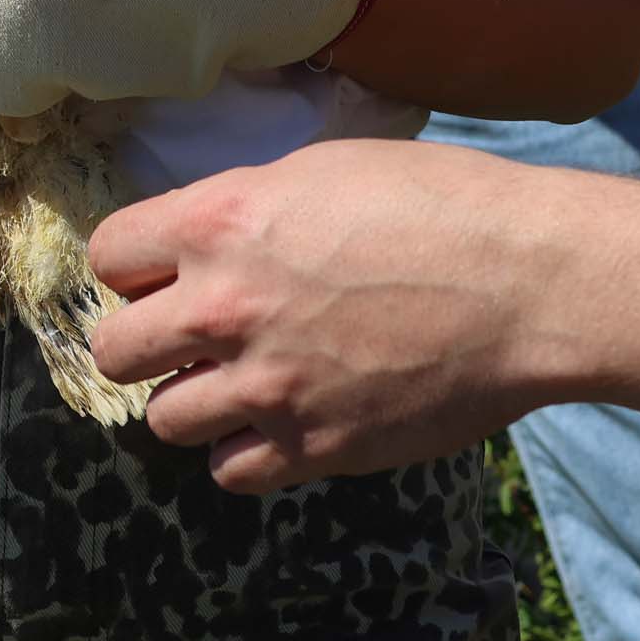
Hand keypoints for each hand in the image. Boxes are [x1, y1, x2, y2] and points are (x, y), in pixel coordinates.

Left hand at [89, 141, 587, 491]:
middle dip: (146, 340)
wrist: (532, 284)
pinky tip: (282, 420)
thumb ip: (246, 207)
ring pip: (164, 418)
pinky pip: (230, 471)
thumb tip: (205, 236)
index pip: (108, 255)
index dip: (135, 264)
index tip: (164, 271)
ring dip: (195, 400)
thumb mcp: (324, 169)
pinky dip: (246, 451)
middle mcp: (226, 307)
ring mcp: (268, 386)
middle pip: (115, 350)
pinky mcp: (314, 447)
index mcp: (221, 222)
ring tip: (243, 380)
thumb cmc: (443, 205)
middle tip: (193, 334)